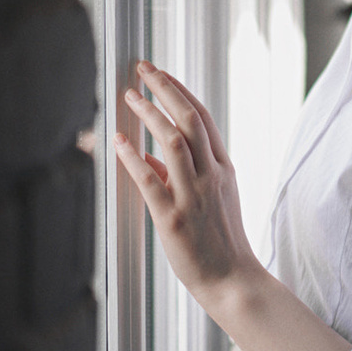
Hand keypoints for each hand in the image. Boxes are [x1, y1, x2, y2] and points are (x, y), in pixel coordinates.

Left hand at [114, 60, 253, 296]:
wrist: (233, 279)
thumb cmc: (221, 241)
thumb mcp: (211, 200)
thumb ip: (180, 175)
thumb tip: (146, 157)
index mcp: (223, 169)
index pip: (203, 119)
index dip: (180, 92)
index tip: (161, 75)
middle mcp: (212, 176)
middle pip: (189, 120)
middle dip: (165, 90)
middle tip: (144, 70)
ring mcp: (194, 196)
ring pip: (172, 142)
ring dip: (149, 115)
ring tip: (130, 97)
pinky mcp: (174, 218)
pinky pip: (150, 181)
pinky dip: (132, 158)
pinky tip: (118, 142)